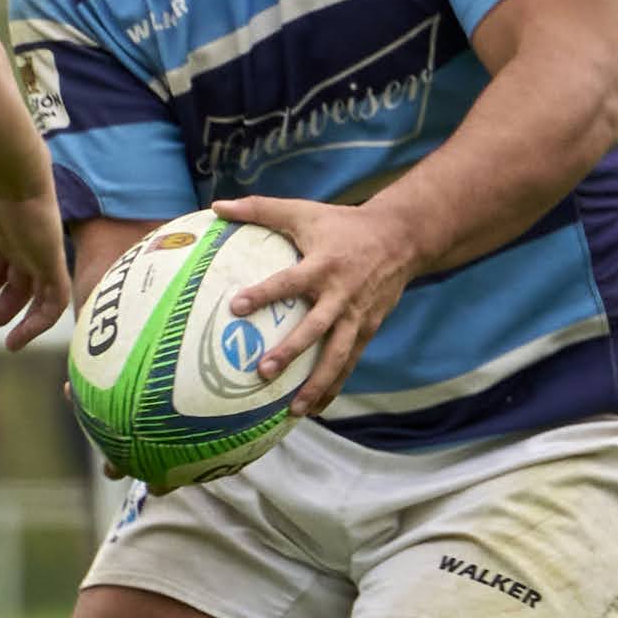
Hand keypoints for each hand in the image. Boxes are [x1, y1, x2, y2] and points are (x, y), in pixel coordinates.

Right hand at [0, 164, 73, 350]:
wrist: (4, 161)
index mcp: (6, 232)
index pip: (5, 265)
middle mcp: (26, 244)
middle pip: (20, 286)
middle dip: (0, 309)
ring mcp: (40, 252)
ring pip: (40, 298)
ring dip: (24, 323)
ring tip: (8, 343)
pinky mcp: (52, 259)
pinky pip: (56, 300)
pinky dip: (41, 322)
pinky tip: (21, 337)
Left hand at [212, 193, 421, 420]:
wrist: (401, 239)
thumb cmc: (342, 225)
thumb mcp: (303, 212)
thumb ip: (260, 209)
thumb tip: (216, 207)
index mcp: (323, 265)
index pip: (289, 282)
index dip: (263, 294)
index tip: (236, 308)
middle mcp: (341, 295)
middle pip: (316, 329)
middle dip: (291, 352)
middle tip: (263, 372)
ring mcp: (357, 316)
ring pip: (338, 356)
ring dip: (317, 384)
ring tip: (293, 410)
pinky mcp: (367, 330)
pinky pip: (349, 363)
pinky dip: (333, 387)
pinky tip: (313, 408)